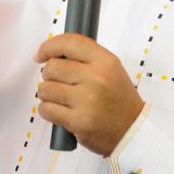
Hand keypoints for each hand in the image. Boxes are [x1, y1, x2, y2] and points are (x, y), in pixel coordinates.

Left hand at [34, 33, 143, 156]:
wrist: (132, 130)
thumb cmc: (119, 99)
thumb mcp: (111, 69)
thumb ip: (86, 58)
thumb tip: (53, 53)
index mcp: (105, 61)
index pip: (70, 43)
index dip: (49, 46)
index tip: (41, 54)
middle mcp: (96, 78)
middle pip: (52, 67)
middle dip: (49, 75)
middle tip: (58, 82)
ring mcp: (86, 101)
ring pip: (45, 89)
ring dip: (47, 93)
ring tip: (60, 98)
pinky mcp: (78, 122)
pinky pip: (46, 109)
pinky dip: (47, 110)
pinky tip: (60, 110)